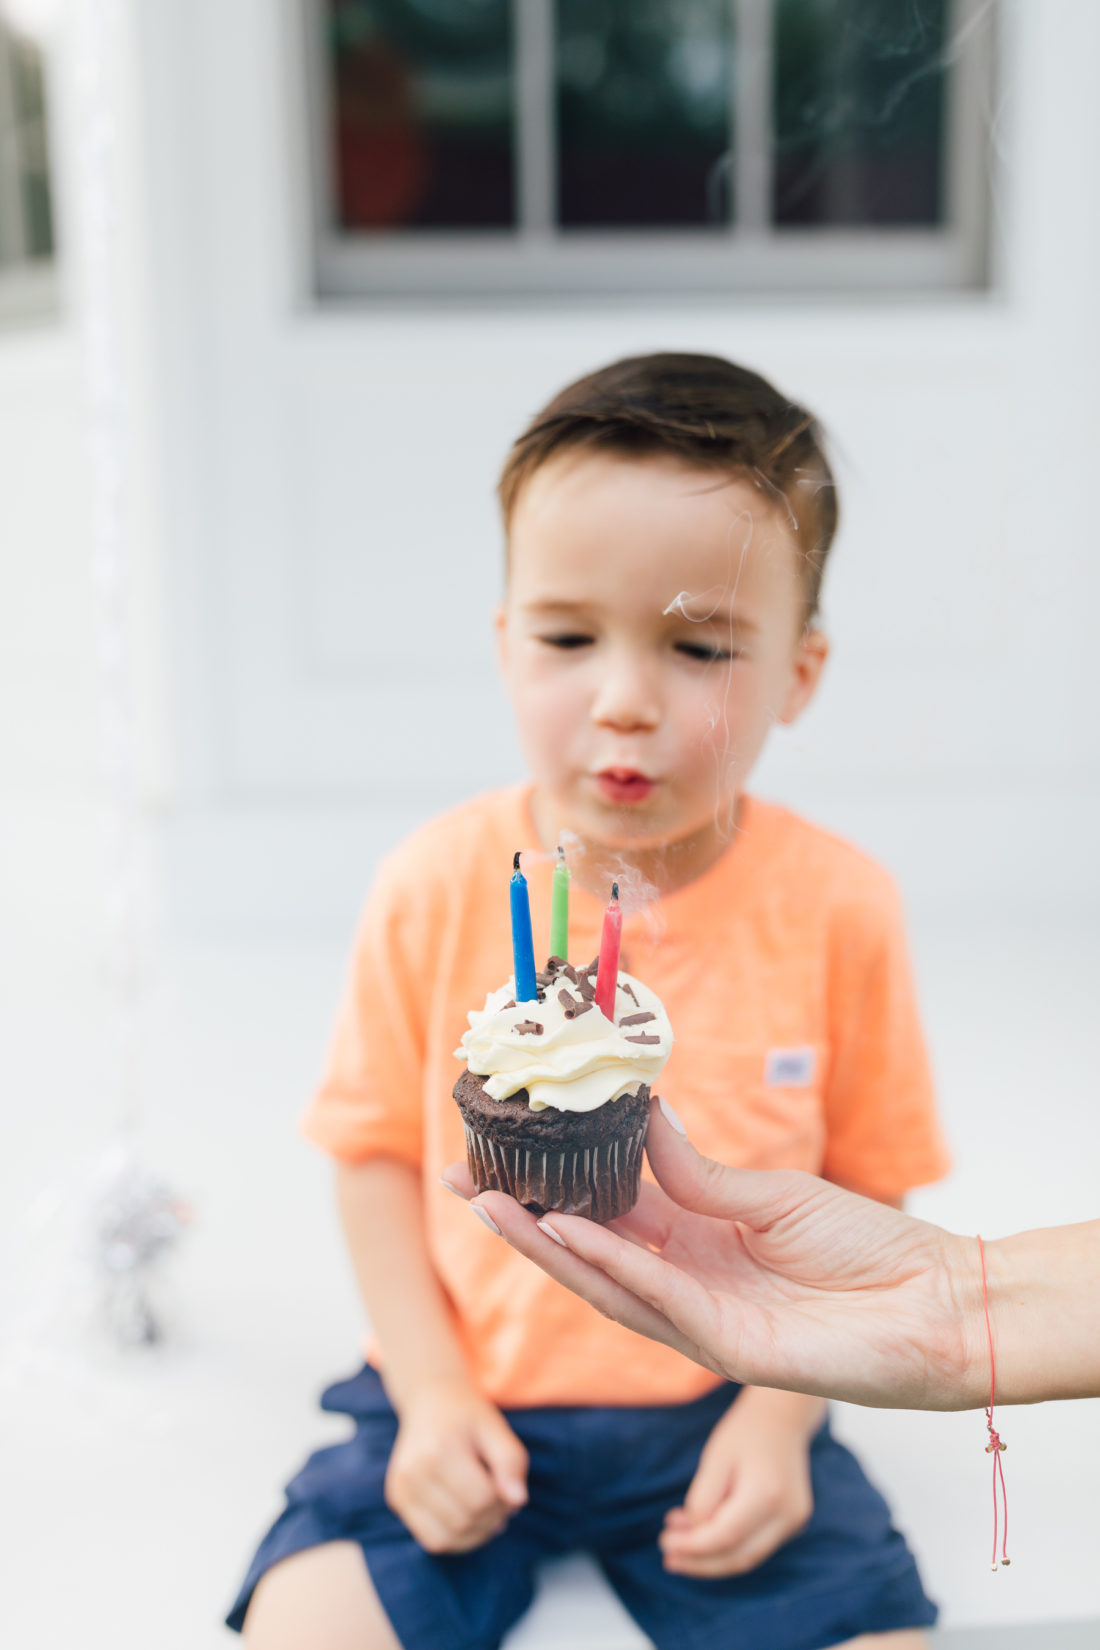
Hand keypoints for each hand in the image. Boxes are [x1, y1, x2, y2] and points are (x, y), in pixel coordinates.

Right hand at [384, 1379, 528, 1553]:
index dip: (504, 1501)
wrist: (429, 1399)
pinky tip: (468, 1519)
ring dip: (476, 1533)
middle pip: (465, 1521)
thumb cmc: (467, 1416)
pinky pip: (432, 1540)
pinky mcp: (396, 1500)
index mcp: (439, 1448)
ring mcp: (400, 1487)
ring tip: (486, 1512)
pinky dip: (456, 1539)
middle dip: (492, 1518)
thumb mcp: (495, 1427)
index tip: (509, 1486)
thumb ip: (511, 1462)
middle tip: (501, 1500)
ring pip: (448, 1539)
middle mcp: (414, 1470)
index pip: (481, 1498)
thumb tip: (518, 1501)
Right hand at [443, 1097, 982, 1411]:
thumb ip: (700, 1172)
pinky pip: (658, 1299)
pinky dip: (610, 1266)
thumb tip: (644, 1111)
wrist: (937, 1304)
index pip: (609, 1209)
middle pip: (588, 1250)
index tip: (503, 1149)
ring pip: (606, 1281)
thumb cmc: (867, 1249)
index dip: (555, 1183)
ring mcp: (701, 1319)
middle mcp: (687, 1280)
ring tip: (492, 1204)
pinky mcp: (727, 1349)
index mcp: (698, 1238)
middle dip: (523, 1219)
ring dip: (547, 1246)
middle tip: (462, 1180)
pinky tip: (568, 1235)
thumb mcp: (774, 1194)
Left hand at [660, 1400, 815, 1577]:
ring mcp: (794, 1521)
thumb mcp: (716, 1457)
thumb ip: (704, 1498)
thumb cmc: (745, 1431)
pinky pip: (755, 1544)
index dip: (694, 1547)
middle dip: (700, 1563)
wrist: (783, 1416)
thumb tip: (694, 1536)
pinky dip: (727, 1545)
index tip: (665, 1543)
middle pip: (739, 1556)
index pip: (726, 1536)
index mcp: (768, 1493)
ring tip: (677, 1547)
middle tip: (668, 1558)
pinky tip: (700, 1533)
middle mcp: (787, 1514)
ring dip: (711, 1557)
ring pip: (748, 1556)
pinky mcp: (792, 1522)